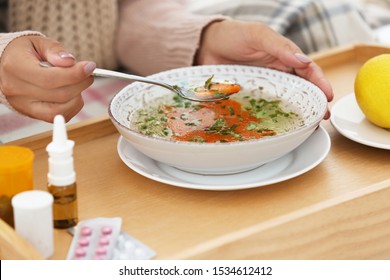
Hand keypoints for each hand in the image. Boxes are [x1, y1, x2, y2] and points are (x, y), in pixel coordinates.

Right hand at [0, 35, 95, 121]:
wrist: (6, 65)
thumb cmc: (24, 52)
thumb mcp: (38, 43)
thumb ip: (55, 51)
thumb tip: (70, 62)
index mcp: (15, 67)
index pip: (49, 78)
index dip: (74, 75)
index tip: (89, 67)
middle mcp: (16, 89)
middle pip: (59, 95)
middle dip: (80, 84)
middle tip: (88, 74)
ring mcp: (23, 105)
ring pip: (60, 110)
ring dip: (77, 97)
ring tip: (77, 83)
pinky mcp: (31, 114)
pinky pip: (57, 117)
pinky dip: (71, 107)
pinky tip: (72, 94)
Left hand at [196, 20, 332, 117]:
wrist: (206, 45)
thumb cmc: (233, 35)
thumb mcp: (258, 35)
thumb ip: (279, 47)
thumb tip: (303, 61)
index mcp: (284, 56)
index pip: (308, 70)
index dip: (320, 83)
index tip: (327, 97)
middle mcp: (277, 72)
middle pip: (301, 88)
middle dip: (313, 102)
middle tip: (320, 118)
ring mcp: (264, 85)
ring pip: (285, 99)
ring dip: (296, 112)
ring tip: (306, 125)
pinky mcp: (251, 95)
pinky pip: (264, 106)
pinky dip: (273, 115)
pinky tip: (279, 125)